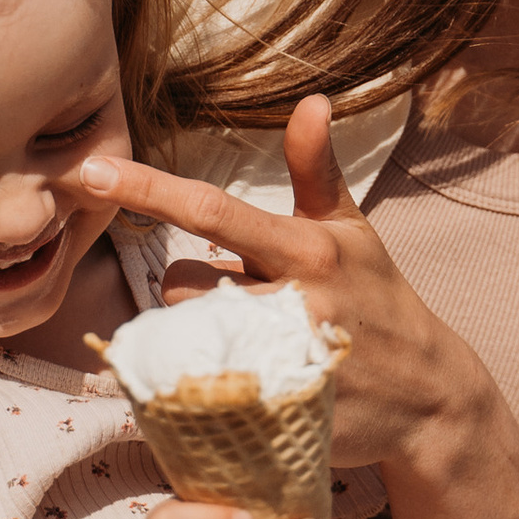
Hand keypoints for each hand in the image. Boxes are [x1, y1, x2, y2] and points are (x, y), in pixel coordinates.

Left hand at [82, 98, 506, 475]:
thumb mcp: (353, 231)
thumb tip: (312, 101)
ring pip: (184, 338)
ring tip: (249, 341)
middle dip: (194, 292)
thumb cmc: (378, 299)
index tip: (90, 169)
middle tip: (241, 303)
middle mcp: (292, 304)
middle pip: (182, 286)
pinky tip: (239, 383)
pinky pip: (194, 393)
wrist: (428, 400)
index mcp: (306, 249)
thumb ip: (318, 170)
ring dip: (199, 336)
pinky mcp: (269, 417)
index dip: (146, 188)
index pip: (212, 211)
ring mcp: (279, 366)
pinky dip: (202, 383)